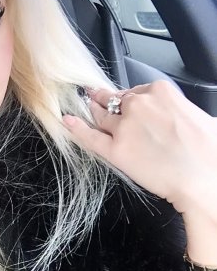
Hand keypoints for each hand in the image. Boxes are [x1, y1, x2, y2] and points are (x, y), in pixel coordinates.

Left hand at [63, 81, 216, 214]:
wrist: (205, 178)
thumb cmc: (208, 151)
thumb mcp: (201, 116)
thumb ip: (181, 110)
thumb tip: (179, 115)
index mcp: (160, 92)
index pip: (136, 91)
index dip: (130, 98)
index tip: (126, 100)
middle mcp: (138, 105)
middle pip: (116, 100)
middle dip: (107, 100)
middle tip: (96, 97)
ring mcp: (123, 127)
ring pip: (101, 116)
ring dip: (91, 110)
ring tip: (84, 105)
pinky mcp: (115, 150)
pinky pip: (90, 136)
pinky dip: (76, 128)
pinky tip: (67, 121)